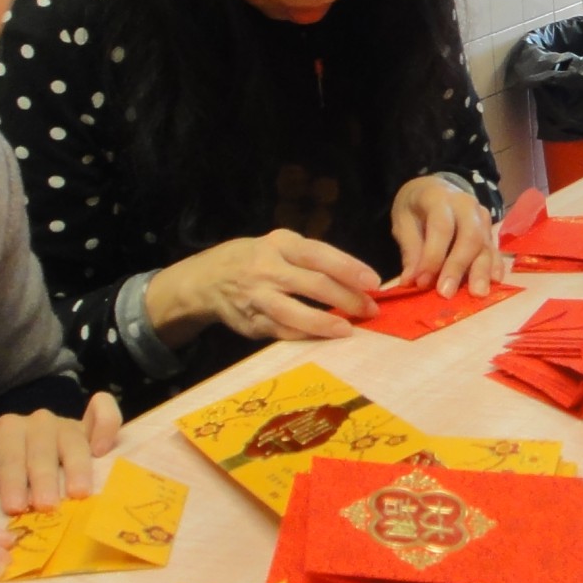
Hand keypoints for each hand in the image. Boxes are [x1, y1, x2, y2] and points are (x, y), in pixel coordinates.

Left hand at [0, 390, 121, 517]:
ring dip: (77, 466)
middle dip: (43, 478)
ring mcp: (69, 425)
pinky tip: (104, 450)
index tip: (14, 507)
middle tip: (47, 506)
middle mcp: (37, 423)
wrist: (38, 469)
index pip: (8, 453)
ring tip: (78, 493)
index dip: (10, 480)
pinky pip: (105, 416)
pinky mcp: (97, 429)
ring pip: (73, 438)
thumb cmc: (13, 483)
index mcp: (7, 433)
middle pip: (40, 447)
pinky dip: (107, 425)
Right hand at [149, 231, 382, 344]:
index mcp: (281, 244)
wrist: (208, 279)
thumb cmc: (258, 259)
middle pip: (313, 283)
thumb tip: (358, 280)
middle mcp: (267, 267)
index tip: (374, 282)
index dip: (349, 268)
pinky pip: (281, 330)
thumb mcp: (282, 246)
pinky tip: (324, 338)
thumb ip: (313, 259)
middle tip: (370, 309)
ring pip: (294, 311)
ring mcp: (256, 296)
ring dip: (325, 323)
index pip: (320, 254)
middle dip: (347, 299)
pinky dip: (305, 335)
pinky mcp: (251, 321)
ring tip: (348, 330)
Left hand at [391, 176, 501, 297]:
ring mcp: (483, 217)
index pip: (441, 227)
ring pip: (485, 245)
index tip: (421, 283)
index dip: (432, 257)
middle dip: (458, 266)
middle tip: (446, 293)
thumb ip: (410, 250)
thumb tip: (410, 281)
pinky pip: (495, 249)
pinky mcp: (490, 231)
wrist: (434, 189)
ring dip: (481, 271)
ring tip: (477, 294)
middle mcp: (467, 205)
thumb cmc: (416, 208)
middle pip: (470, 236)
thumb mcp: (403, 222)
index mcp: (439, 197)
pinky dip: (494, 267)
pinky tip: (493, 283)